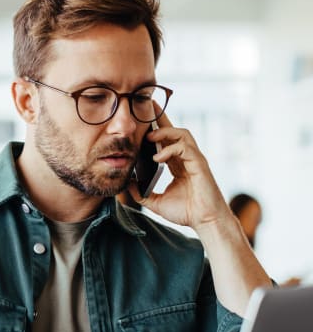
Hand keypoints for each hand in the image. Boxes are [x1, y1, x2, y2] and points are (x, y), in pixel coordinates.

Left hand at [128, 109, 230, 232]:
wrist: (205, 222)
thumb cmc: (186, 212)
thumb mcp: (156, 202)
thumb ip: (142, 193)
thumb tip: (127, 184)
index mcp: (178, 164)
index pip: (166, 141)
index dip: (156, 128)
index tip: (143, 119)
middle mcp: (187, 158)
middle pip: (174, 131)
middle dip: (160, 119)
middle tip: (145, 110)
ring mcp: (194, 159)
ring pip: (182, 134)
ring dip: (165, 132)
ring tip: (149, 138)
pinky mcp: (199, 164)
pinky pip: (185, 147)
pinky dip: (170, 149)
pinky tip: (157, 158)